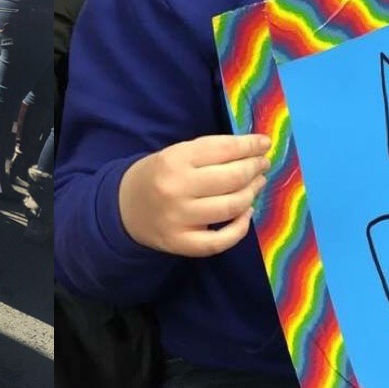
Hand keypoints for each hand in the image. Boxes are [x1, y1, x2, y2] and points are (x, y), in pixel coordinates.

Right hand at [117, 133, 270, 256]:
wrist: (124, 209)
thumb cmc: (157, 176)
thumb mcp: (175, 154)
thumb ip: (210, 153)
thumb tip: (254, 150)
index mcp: (173, 159)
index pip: (222, 149)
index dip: (249, 146)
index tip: (264, 144)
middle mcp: (176, 188)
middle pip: (231, 178)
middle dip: (254, 168)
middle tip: (262, 165)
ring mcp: (178, 219)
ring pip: (231, 207)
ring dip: (251, 194)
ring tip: (256, 184)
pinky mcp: (180, 243)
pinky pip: (220, 240)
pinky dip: (240, 228)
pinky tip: (245, 214)